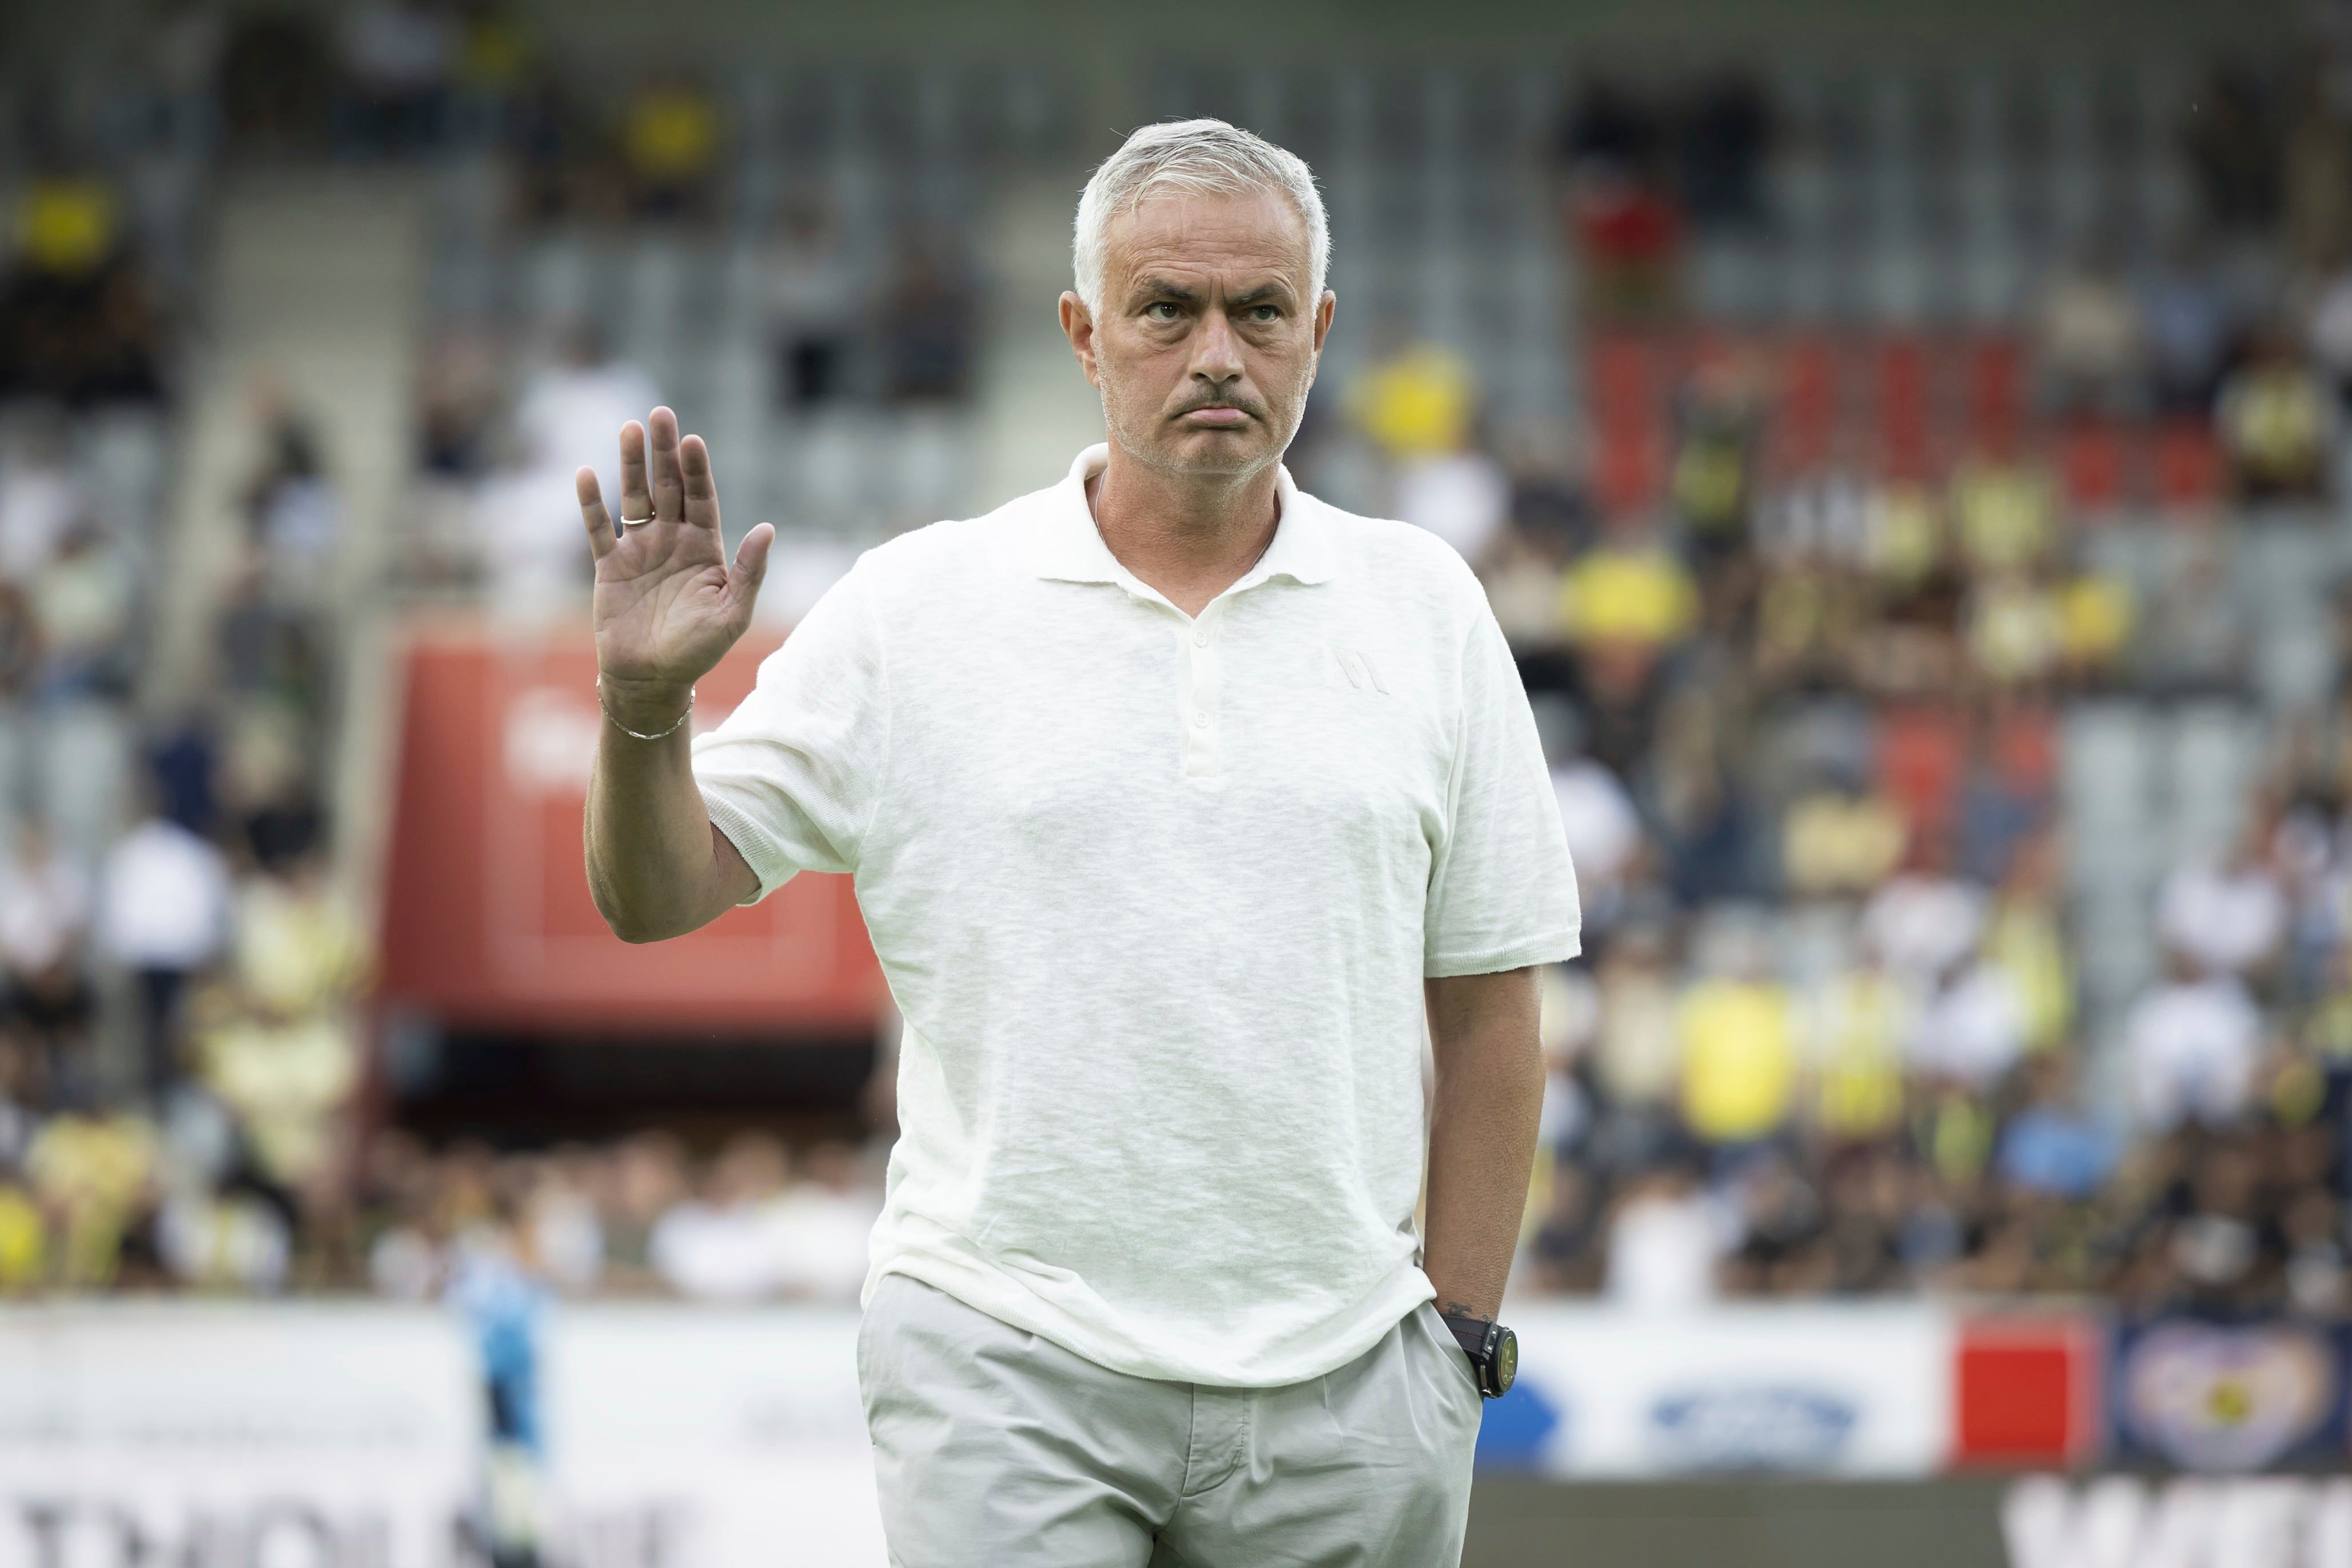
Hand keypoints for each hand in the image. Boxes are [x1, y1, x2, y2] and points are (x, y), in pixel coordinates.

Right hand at [578, 407, 773, 727]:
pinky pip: (599, 528)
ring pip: (634, 497)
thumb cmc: (698, 651)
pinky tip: (587, 473)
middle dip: (665, 452)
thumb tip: (768, 528)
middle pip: (668, 487)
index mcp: (705, 549)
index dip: (697, 470)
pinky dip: (591, 503)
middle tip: (661, 414)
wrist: (652, 681)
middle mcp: (672, 541)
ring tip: (629, 429)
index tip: (693, 440)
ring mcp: (639, 550)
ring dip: (631, 464)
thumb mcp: (733, 614)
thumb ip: (749, 571)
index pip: (701, 498)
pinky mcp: (609, 566)